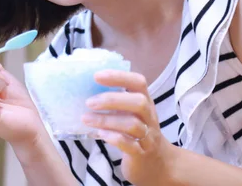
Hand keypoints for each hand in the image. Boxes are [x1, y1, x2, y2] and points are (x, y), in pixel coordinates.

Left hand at [81, 70, 177, 185]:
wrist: (157, 165)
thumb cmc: (137, 133)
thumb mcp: (130, 113)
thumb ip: (115, 101)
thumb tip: (85, 87)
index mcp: (145, 102)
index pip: (138, 82)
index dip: (119, 76)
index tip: (96, 76)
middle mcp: (149, 117)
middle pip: (139, 102)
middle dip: (112, 100)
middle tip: (89, 102)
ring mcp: (148, 136)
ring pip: (132, 124)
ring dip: (106, 120)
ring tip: (85, 118)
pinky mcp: (141, 154)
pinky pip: (130, 145)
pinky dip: (113, 138)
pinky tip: (99, 134)